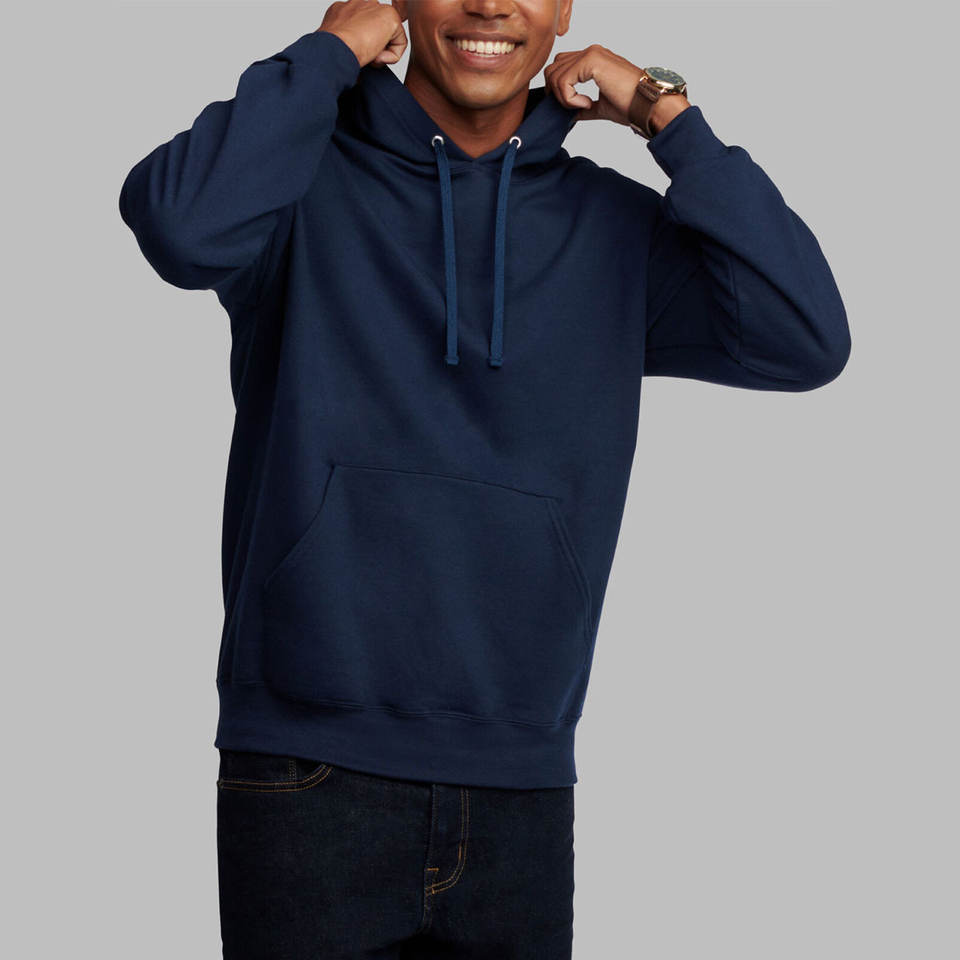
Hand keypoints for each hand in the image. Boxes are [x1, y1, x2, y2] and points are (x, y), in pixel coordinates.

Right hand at [317, 0, 407, 67]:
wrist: (334, 49)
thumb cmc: (332, 52)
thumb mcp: (339, 44)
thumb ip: (350, 41)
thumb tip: (364, 53)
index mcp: (344, 10)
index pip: (364, 28)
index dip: (363, 45)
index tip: (354, 53)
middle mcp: (360, 3)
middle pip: (378, 31)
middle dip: (375, 47)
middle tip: (362, 55)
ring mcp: (375, 7)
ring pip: (389, 37)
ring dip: (382, 52)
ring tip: (368, 56)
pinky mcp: (390, 16)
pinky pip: (400, 43)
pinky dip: (392, 56)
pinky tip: (376, 56)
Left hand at [544, 45, 689, 131]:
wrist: (647, 105)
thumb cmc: (631, 105)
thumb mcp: (600, 107)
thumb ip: (582, 107)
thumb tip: (568, 116)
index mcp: (593, 60)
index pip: (560, 67)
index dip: (559, 90)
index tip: (576, 107)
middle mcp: (591, 52)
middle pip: (553, 69)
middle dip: (556, 93)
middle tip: (575, 108)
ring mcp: (591, 54)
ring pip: (554, 74)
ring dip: (563, 97)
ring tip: (583, 106)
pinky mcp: (591, 61)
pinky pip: (563, 81)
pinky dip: (569, 98)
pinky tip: (586, 103)